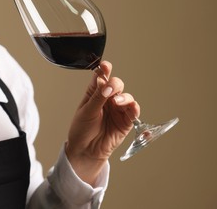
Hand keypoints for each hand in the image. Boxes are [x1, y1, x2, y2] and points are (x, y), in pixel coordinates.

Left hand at [65, 61, 139, 184]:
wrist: (86, 151)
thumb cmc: (82, 130)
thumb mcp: (86, 112)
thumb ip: (97, 97)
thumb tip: (106, 83)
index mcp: (95, 93)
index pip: (101, 77)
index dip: (105, 69)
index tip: (105, 66)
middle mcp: (108, 99)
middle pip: (116, 84)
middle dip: (114, 84)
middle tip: (109, 89)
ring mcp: (118, 109)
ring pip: (126, 96)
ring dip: (123, 97)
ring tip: (116, 102)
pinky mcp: (126, 121)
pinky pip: (133, 111)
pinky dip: (134, 107)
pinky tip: (131, 106)